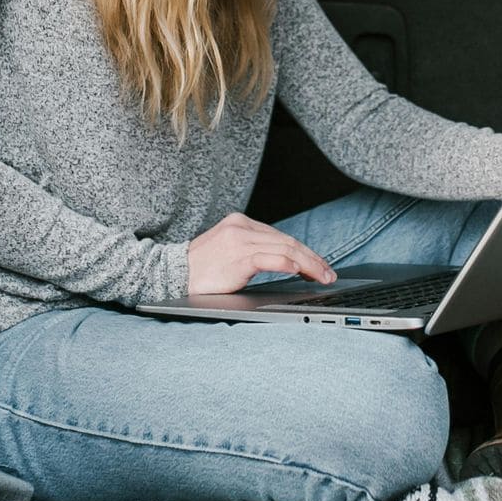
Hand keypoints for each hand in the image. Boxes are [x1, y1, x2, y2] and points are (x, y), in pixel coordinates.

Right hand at [185, 212, 336, 295]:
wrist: (172, 276)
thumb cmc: (200, 270)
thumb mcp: (227, 251)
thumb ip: (251, 250)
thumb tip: (284, 262)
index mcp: (240, 222)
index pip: (280, 236)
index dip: (304, 251)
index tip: (319, 265)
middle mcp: (241, 227)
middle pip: (287, 241)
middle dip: (313, 258)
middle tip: (329, 273)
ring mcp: (240, 241)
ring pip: (286, 249)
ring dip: (310, 265)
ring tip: (323, 277)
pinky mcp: (239, 257)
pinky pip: (273, 259)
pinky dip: (292, 264)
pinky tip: (303, 272)